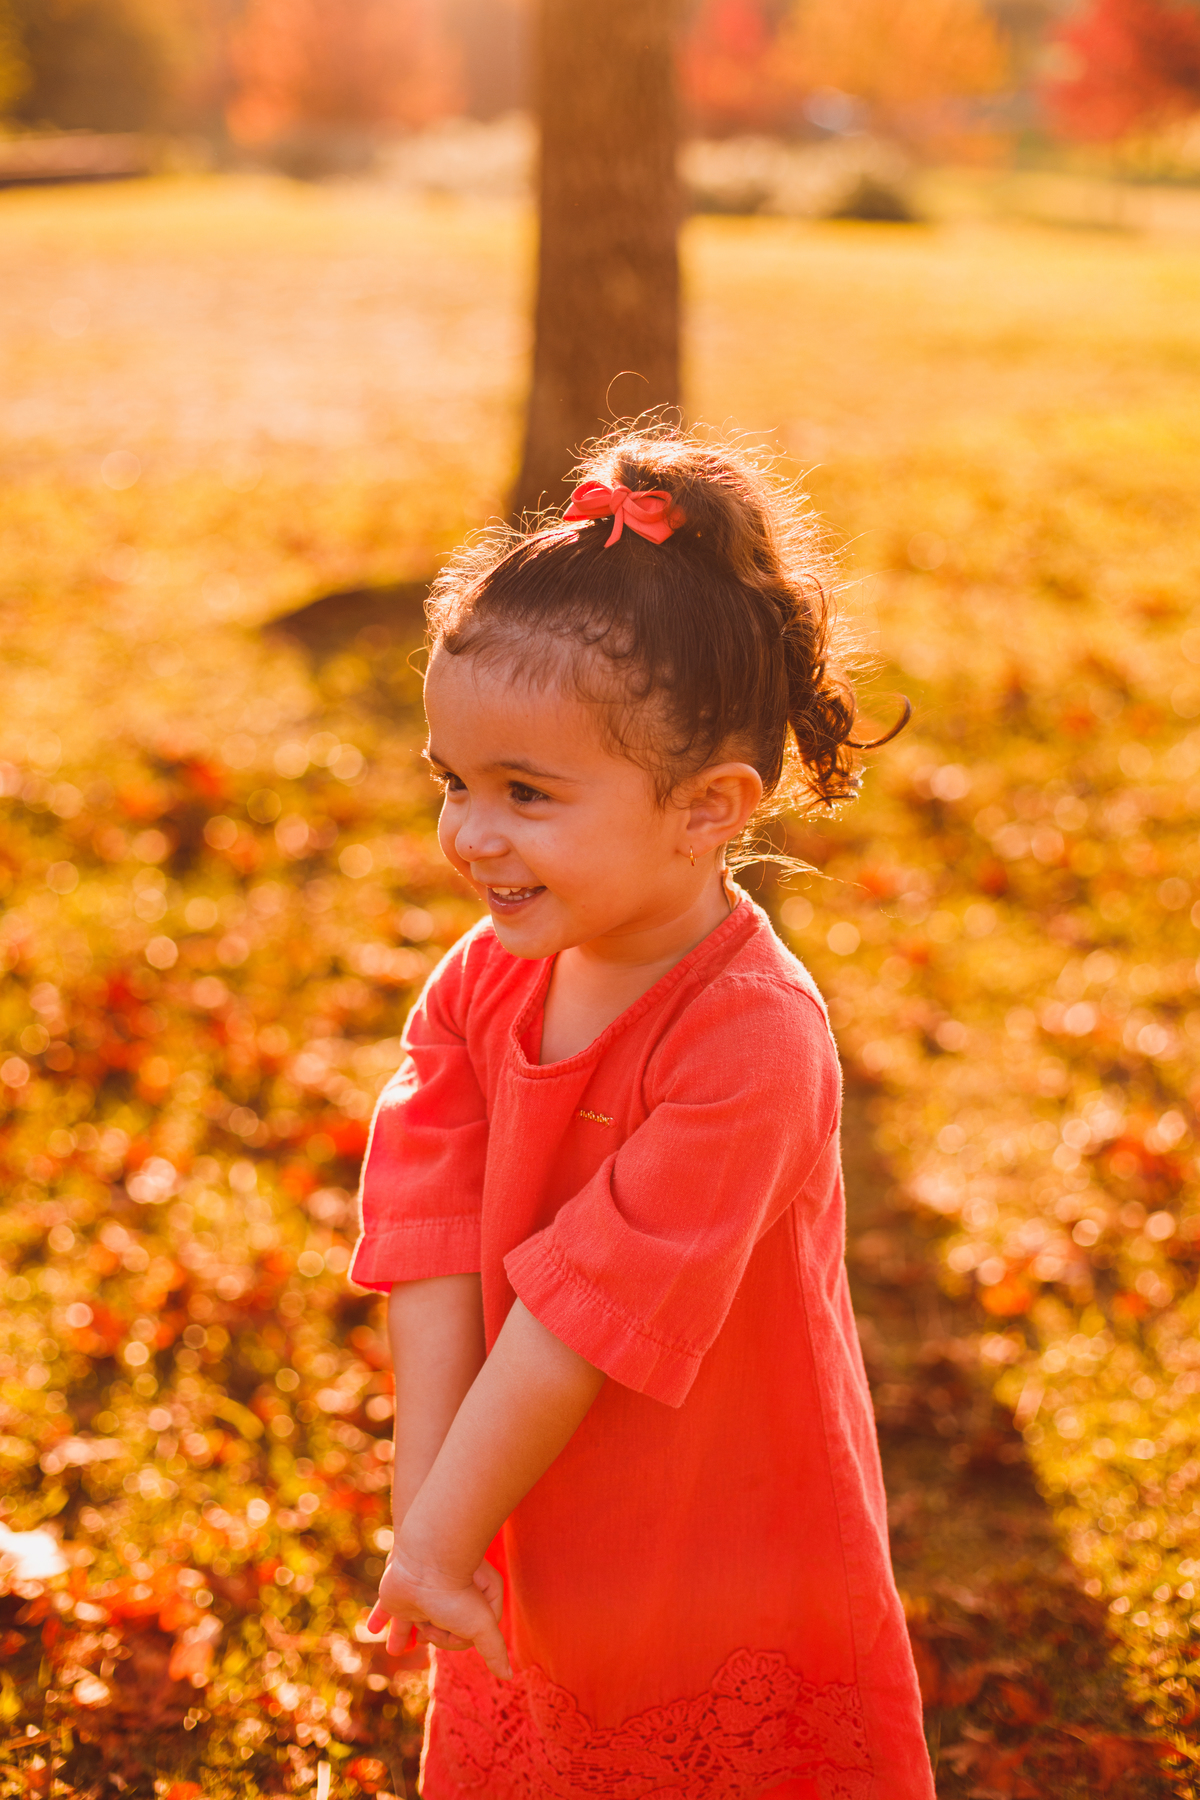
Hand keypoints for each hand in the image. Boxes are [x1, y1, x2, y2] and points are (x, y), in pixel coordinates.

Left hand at [367, 1546, 509, 1680]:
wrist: (425, 1559)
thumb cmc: (458, 1592)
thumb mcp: (482, 1625)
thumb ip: (494, 1650)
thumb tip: (509, 1676)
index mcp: (469, 1599)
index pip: (465, 1635)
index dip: (457, 1640)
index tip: (454, 1628)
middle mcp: (444, 1597)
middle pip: (440, 1629)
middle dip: (435, 1637)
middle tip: (427, 1630)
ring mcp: (419, 1596)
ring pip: (412, 1623)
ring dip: (403, 1635)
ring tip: (396, 1649)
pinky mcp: (396, 1594)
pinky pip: (385, 1611)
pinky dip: (379, 1619)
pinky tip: (372, 1629)